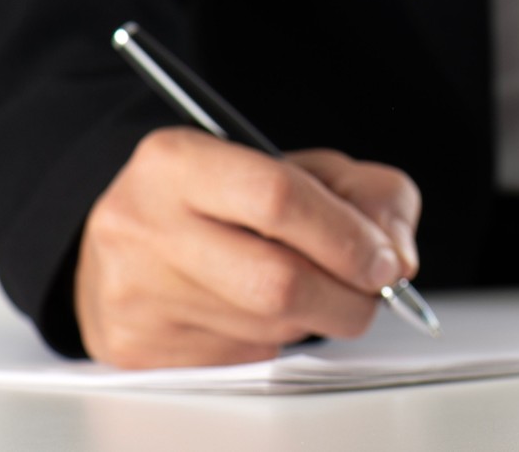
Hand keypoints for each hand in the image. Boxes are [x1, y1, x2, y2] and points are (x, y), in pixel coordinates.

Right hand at [74, 127, 421, 368]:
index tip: (385, 260)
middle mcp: (144, 226)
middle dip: (347, 294)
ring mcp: (136, 294)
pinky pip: (242, 356)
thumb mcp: (297, 166)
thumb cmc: (222, 200)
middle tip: (371, 291)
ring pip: (268, 326)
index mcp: (177, 162)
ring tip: (311, 289)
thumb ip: (365, 193)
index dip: (347, 236)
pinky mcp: (137, 349)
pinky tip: (260, 309)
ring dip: (315, 317)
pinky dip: (275, 337)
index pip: (279, 198)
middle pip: (277, 281)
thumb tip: (396, 257)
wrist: (122, 245)